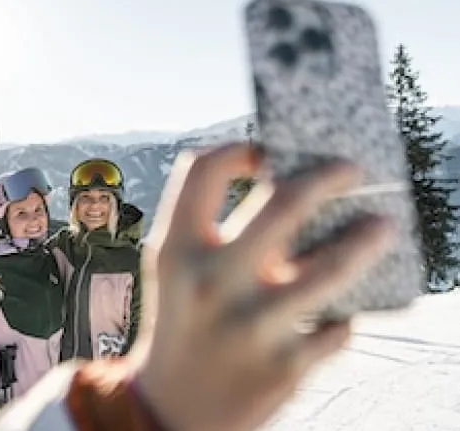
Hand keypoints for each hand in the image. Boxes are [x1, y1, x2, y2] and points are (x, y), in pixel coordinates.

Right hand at [131, 143, 393, 430]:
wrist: (172, 409)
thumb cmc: (181, 323)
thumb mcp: (174, 271)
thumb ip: (205, 226)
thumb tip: (276, 181)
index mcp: (177, 251)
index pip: (203, 172)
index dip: (238, 149)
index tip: (264, 152)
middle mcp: (212, 282)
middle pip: (284, 205)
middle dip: (328, 178)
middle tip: (351, 170)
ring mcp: (252, 324)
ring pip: (331, 267)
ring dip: (366, 240)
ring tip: (383, 226)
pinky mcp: (286, 365)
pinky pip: (337, 326)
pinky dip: (341, 317)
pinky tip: (335, 315)